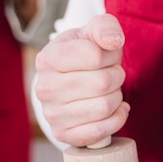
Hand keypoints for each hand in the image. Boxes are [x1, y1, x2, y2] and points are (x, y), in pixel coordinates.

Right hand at [35, 14, 129, 146]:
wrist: (68, 78)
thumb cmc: (84, 51)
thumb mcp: (92, 30)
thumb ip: (105, 26)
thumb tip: (113, 41)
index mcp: (48, 58)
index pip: (94, 55)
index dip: (111, 53)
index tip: (108, 53)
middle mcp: (45, 87)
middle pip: (102, 82)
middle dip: (117, 75)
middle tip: (111, 72)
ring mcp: (52, 114)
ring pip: (104, 107)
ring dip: (117, 96)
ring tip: (109, 88)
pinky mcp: (63, 134)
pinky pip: (100, 132)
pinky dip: (117, 119)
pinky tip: (116, 108)